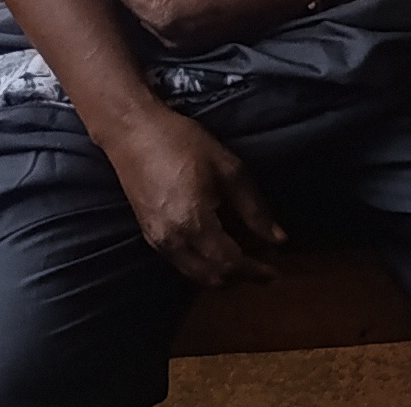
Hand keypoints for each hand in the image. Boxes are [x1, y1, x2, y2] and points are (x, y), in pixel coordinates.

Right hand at [104, 103, 284, 287]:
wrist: (132, 133)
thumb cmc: (183, 143)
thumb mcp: (229, 168)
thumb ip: (254, 208)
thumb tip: (278, 239)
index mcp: (193, 224)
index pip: (230, 263)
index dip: (255, 272)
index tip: (276, 273)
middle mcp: (173, 242)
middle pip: (212, 277)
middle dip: (240, 278)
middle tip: (264, 267)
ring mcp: (157, 242)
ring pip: (196, 275)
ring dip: (222, 275)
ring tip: (245, 260)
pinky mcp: (150, 236)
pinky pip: (182, 264)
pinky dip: (204, 266)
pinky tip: (218, 250)